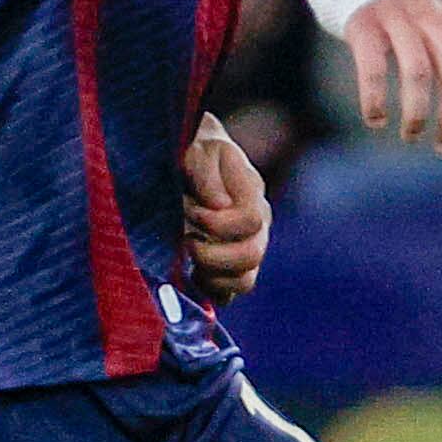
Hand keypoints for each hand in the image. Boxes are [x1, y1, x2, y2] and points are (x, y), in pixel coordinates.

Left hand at [180, 115, 272, 299]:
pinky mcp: (228, 268)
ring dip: (212, 274)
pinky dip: (210, 290)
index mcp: (251, 192)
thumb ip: (206, 171)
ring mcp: (245, 248)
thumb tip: (218, 206)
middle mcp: (256, 225)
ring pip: (245, 281)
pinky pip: (229, 294)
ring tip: (187, 255)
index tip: (189, 210)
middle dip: (212, 253)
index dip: (219, 222)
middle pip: (252, 255)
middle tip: (184, 239)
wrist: (185, 157)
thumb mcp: (196, 147)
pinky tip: (189, 272)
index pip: (252, 221)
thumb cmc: (190, 149)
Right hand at [337, 0, 441, 149]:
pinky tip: (375, 120)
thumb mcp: (434, 17)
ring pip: (419, 76)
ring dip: (417, 116)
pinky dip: (376, 101)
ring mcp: (397, 15)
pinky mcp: (362, 22)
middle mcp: (432, 13)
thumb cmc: (396, 5)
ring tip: (411, 136)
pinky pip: (374, 69)